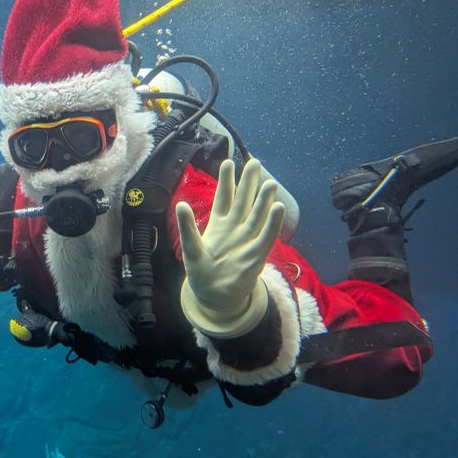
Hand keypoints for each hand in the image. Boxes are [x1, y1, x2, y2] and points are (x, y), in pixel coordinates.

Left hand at [176, 158, 284, 336]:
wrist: (214, 295)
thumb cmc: (202, 271)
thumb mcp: (190, 248)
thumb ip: (187, 228)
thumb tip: (180, 204)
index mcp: (219, 224)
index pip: (223, 197)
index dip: (226, 180)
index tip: (228, 162)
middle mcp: (235, 228)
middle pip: (244, 201)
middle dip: (249, 183)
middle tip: (255, 163)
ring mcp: (247, 240)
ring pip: (257, 215)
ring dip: (264, 200)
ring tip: (270, 183)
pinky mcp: (256, 255)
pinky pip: (266, 236)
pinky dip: (272, 223)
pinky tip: (277, 208)